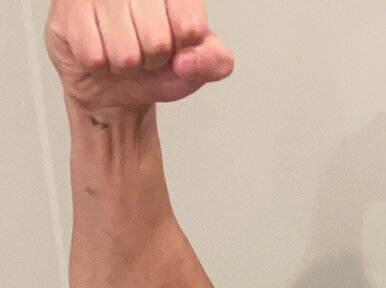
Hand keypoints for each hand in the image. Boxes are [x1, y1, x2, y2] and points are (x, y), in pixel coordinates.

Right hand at [44, 0, 234, 112]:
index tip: (175, 41)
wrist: (114, 82)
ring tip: (122, 50)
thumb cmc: (158, 65)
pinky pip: (94, 56)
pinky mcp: (69, 3)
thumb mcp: (198, 65)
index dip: (182, 48)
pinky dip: (100, 63)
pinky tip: (99, 46)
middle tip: (144, 50)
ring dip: (125, 65)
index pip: (189, 27)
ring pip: (125, 53)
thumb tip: (186, 60)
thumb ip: (216, 61)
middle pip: (158, 42)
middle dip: (153, 60)